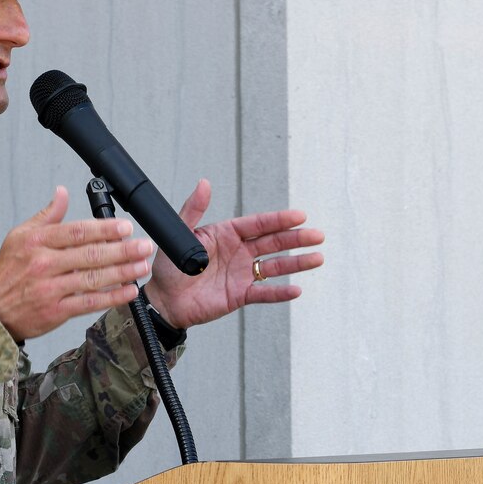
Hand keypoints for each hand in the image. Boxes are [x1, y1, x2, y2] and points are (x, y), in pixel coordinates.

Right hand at [0, 188, 153, 341]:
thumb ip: (46, 216)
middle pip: (89, 254)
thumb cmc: (7, 273)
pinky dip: (111, 297)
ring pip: (92, 279)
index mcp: (36, 241)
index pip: (76, 231)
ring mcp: (50, 289)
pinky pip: (89, 303)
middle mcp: (44, 264)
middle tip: (144, 245)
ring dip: (122, 272)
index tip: (125, 227)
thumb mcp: (20, 236)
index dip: (104, 229)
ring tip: (142, 266)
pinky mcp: (56, 311)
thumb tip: (62, 192)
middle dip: (122, 250)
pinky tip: (129, 291)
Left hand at [142, 180, 324, 330]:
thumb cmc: (170, 266)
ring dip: (297, 263)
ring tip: (317, 258)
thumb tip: (205, 183)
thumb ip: (193, 210)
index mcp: (228, 234)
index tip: (300, 216)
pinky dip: (279, 293)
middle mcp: (239, 252)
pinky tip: (296, 290)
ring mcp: (242, 274)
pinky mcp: (241, 295)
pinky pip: (264, 293)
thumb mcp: (180, 234)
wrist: (164, 300)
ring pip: (275, 267)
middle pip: (274, 243)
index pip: (259, 224)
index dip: (279, 220)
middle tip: (318, 235)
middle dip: (297, 239)